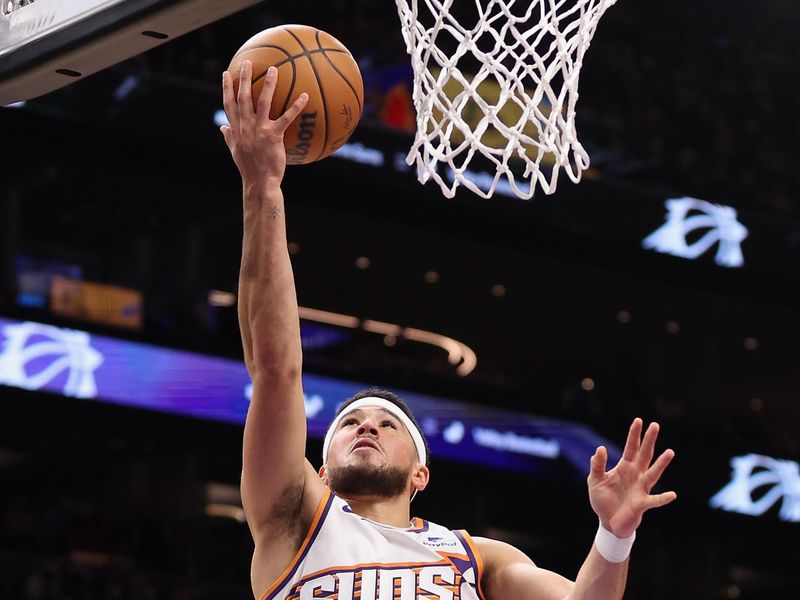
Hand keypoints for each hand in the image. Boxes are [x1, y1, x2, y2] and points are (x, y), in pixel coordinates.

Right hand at [220, 60, 307, 188]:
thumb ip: (228, 137)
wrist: (259, 182)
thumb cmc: (249, 168)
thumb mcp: (234, 151)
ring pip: (262, 102)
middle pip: (243, 97)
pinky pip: (286, 118)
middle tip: (248, 62)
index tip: (227, 74)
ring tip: (274, 69)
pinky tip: (305, 96)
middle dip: (244, 78)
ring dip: (268, 84)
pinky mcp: (273, 136)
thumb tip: (221, 128)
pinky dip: (296, 106)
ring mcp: (259, 130)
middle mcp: (245, 126)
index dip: (226, 88)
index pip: (228, 104)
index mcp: (236, 129)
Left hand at [588, 418, 676, 537]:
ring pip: (653, 473)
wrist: (608, 522)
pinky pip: (654, 500)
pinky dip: (663, 498)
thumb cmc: (603, 500)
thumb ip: (597, 465)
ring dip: (661, 464)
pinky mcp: (642, 504)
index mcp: (625, 467)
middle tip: (655, 425)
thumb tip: (601, 448)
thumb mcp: (595, 480)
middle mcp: (636, 475)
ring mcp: (641, 488)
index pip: (631, 448)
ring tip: (670, 452)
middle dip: (649, 440)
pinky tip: (672, 494)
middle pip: (645, 455)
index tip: (639, 420)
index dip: (634, 435)